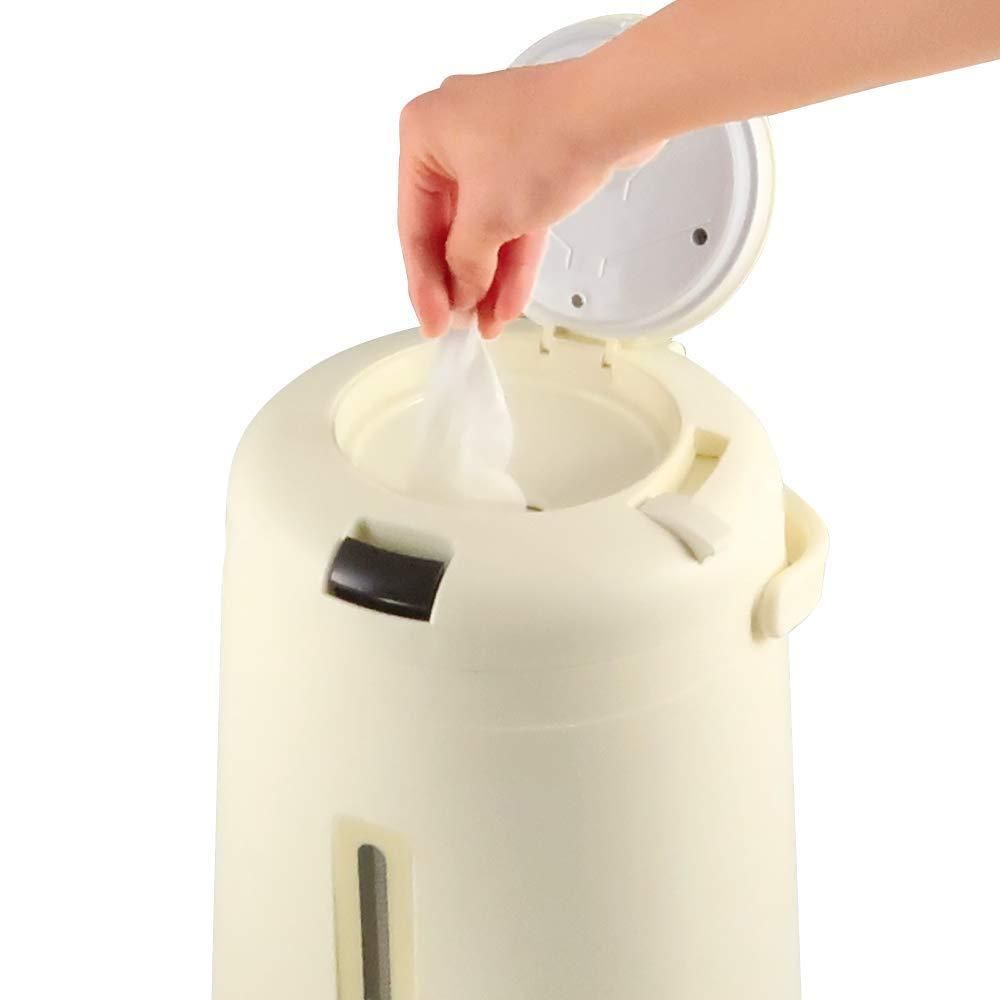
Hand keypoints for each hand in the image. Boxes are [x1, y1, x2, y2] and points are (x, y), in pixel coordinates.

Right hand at [398, 60, 639, 337]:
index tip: (433, 324)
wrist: (616, 110)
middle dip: (461, 283)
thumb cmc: (543, 146)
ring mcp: (495, 145)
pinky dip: (514, 256)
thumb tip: (460, 294)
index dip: (423, 285)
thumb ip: (464, 264)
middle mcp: (452, 135)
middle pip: (448, 229)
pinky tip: (512, 300)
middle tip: (462, 327)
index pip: (413, 226)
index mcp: (423, 135)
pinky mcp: (532, 157)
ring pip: (485, 227)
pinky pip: (514, 215)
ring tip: (491, 323)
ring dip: (489, 278)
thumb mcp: (488, 219)